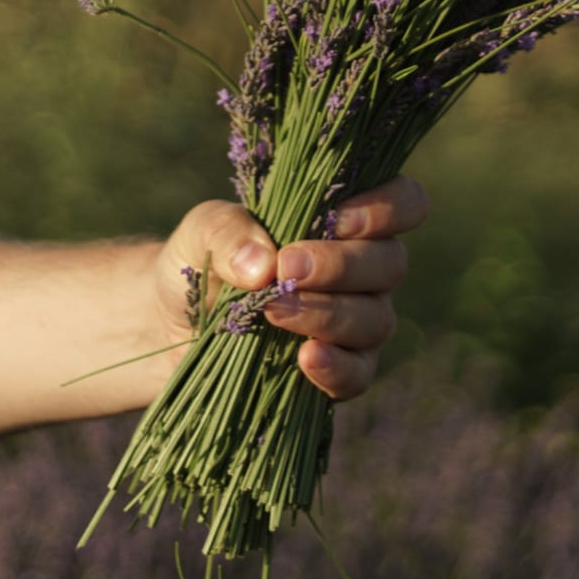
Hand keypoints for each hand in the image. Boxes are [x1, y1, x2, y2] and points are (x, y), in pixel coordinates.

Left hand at [152, 176, 428, 399]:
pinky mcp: (338, 374)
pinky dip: (336, 368)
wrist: (173, 323)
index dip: (386, 209)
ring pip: (376, 319)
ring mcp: (357, 323)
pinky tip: (303, 360)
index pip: (405, 204)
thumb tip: (264, 263)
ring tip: (274, 311)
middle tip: (288, 267)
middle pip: (390, 264)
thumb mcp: (203, 230)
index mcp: (347, 220)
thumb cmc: (201, 259)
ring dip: (328, 314)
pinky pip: (359, 374)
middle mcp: (365, 271)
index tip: (337, 218)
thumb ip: (229, 231)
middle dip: (341, 265)